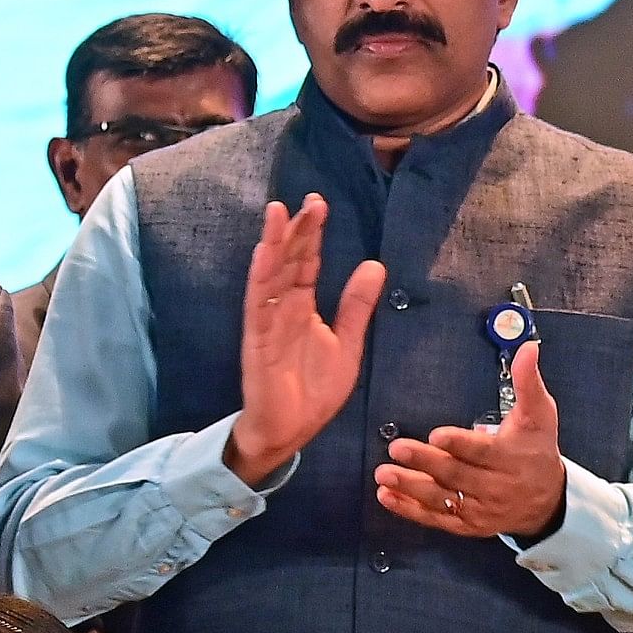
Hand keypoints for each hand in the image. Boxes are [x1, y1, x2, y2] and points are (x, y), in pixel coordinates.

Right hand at [230, 196, 381, 485]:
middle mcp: (283, 307)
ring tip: (278, 212)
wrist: (290, 431)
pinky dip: (260, 278)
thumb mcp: (347, 344)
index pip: (307, 262)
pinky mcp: (257, 341)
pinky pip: (257, 305)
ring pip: (269, 275)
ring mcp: (267, 322)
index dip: (313, 234)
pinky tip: (264, 254)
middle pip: (288, 260)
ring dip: (273, 244)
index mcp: (302, 306)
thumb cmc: (313, 391)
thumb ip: (357, 307)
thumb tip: (374, 265)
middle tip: (311, 201)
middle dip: (297, 230)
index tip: (319, 204)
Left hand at [377, 339, 567, 541]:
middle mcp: (496, 487)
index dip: (459, 444)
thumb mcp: (539, 414)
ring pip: (443, 499)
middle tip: (397, 449)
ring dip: (411, 487)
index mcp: (510, 457)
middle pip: (456, 474)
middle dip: (425, 462)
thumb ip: (528, 382)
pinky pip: (437, 519)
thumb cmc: (537, 450)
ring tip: (384, 474)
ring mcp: (481, 509)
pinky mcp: (468, 525)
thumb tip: (528, 349)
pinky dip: (410, 509)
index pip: (482, 451)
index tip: (436, 435)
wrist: (547, 501)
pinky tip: (387, 496)